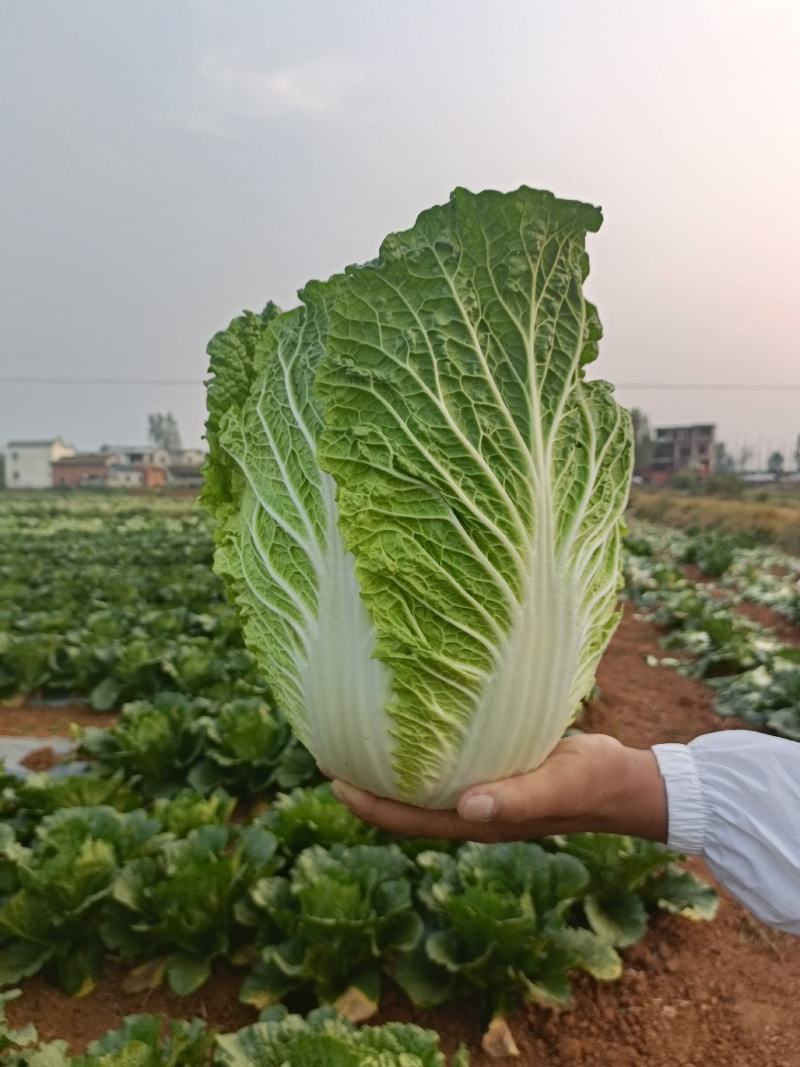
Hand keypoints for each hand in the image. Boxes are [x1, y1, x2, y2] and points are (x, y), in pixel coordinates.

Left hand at [331, 733, 666, 843]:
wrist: (625, 779)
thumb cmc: (592, 783)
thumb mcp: (556, 786)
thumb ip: (515, 799)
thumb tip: (467, 810)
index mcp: (478, 821)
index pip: (407, 819)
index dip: (366, 805)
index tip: (331, 778)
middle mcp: (473, 808)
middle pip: (405, 803)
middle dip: (366, 783)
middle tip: (328, 750)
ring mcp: (484, 790)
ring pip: (423, 783)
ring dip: (390, 766)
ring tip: (358, 735)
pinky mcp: (497, 768)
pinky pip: (448, 763)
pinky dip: (423, 749)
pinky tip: (416, 723)